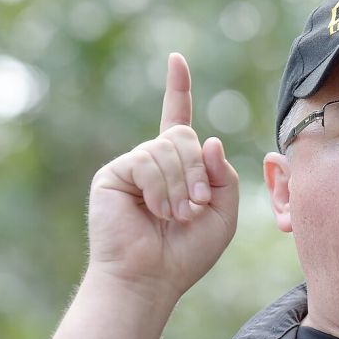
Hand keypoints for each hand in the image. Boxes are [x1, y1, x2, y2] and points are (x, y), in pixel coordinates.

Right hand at [86, 53, 238, 301]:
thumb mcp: (223, 214)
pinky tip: (155, 211)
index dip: (178, 89)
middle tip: (195, 206)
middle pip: (184, 135)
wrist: (150, 278)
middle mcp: (152, 161)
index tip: (176, 60)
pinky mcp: (113, 174)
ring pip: (168, 148)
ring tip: (175, 215)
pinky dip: (161, 188)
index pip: (177, 119)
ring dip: (181, 185)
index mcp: (177, 167)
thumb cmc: (185, 253)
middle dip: (198, 170)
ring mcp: (131, 166)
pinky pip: (147, 161)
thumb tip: (210, 140)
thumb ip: (224, 176)